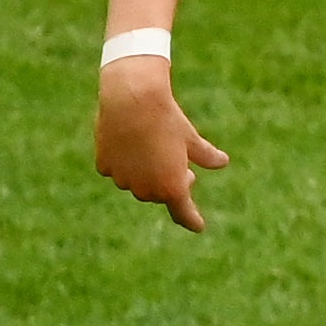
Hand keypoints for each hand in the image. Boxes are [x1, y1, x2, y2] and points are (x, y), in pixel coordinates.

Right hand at [94, 54, 229, 230]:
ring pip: (136, 184)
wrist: (132, 98)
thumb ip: (206, 156)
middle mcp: (146, 189)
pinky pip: (117, 171)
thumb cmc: (167, 119)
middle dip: (170, 185)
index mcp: (172, 187)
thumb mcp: (191, 139)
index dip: (192, 220)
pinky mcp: (104, 165)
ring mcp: (123, 179)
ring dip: (147, 176)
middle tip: (184, 170)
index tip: (198, 226)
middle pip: (159, 195)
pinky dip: (125, 164)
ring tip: (155, 151)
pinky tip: (130, 145)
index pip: (183, 213)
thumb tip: (221, 162)